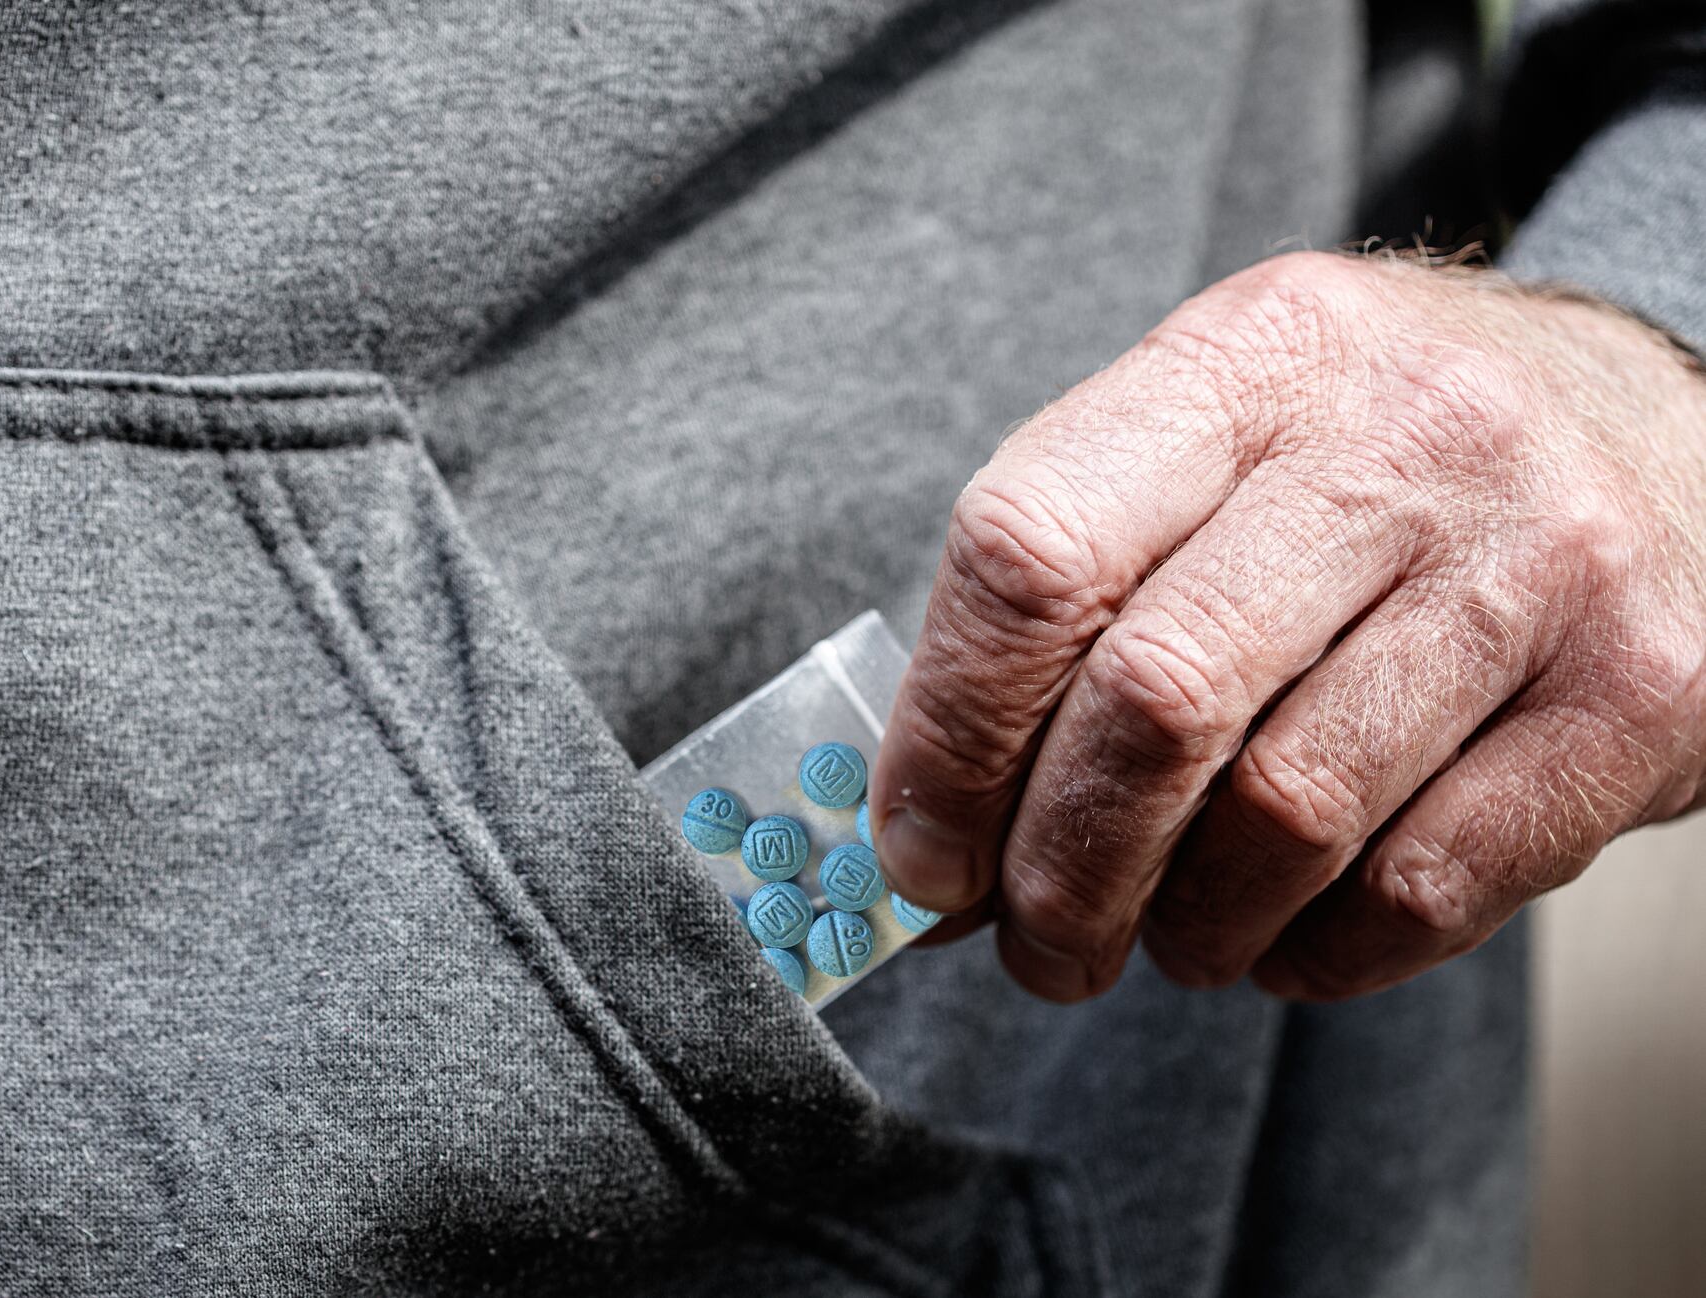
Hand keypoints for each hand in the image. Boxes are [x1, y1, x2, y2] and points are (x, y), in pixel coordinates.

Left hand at [870, 251, 1705, 1001]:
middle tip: (1037, 945)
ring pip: (1288, 810)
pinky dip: (1323, 952)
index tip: (919, 851)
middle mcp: (1401, 436)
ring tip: (1166, 942)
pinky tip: (1286, 941)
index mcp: (1248, 358)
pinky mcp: (1643, 690)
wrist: (1676, 425)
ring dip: (1190, 925)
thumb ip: (1076, 595)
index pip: (1032, 552)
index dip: (949, 731)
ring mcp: (1539, 558)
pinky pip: (1429, 883)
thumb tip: (930, 835)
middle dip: (1060, 870)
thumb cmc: (1388, 459)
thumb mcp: (1224, 437)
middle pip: (1156, 699)